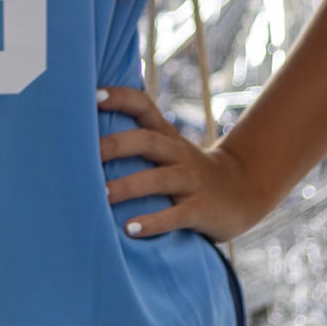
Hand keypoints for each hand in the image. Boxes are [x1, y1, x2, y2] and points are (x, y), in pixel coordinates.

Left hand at [97, 85, 268, 243]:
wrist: (243, 191)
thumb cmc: (188, 171)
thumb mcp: (168, 149)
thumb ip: (137, 139)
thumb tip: (83, 134)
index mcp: (167, 135)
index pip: (143, 105)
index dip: (119, 97)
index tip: (92, 96)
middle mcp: (178, 153)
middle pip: (147, 141)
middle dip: (115, 146)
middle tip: (83, 155)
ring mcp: (191, 181)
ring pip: (158, 179)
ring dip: (127, 187)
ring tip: (100, 196)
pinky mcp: (201, 209)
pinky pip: (175, 216)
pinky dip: (152, 223)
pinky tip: (130, 229)